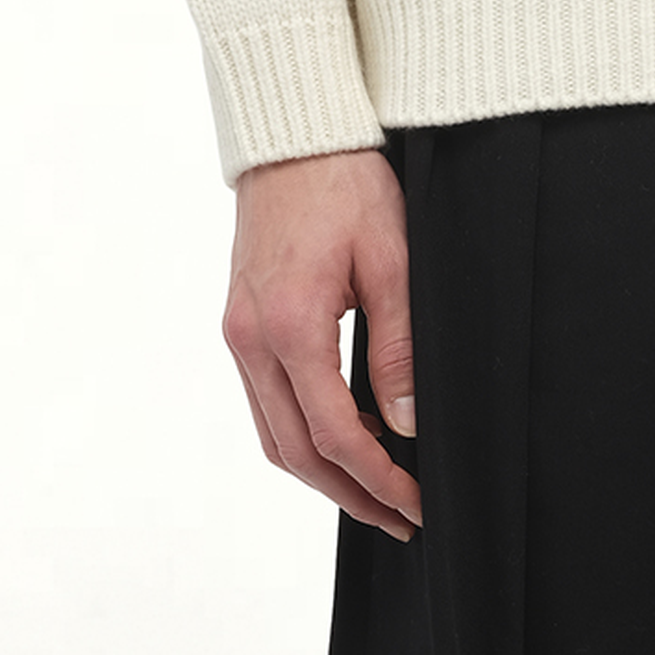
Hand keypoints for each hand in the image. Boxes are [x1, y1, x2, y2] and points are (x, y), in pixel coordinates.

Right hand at [222, 147, 422, 542]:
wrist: (294, 136)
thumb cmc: (347, 184)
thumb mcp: (391, 257)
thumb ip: (398, 345)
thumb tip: (407, 423)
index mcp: (291, 326)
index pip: (333, 434)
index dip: (377, 478)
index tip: (415, 501)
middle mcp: (252, 339)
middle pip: (294, 451)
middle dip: (349, 493)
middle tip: (399, 518)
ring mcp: (238, 333)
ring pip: (273, 434)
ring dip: (320, 473)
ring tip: (372, 492)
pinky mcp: (239, 322)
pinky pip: (263, 402)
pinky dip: (298, 434)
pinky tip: (336, 440)